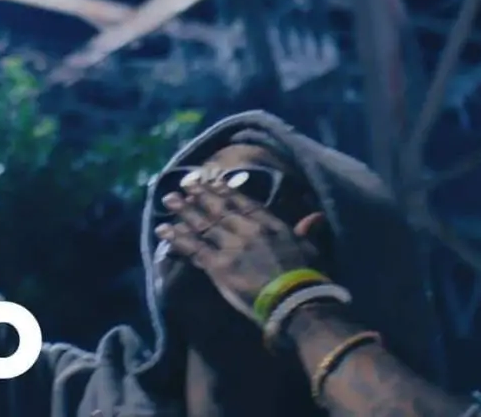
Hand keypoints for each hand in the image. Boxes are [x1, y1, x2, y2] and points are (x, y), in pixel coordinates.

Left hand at [155, 181, 324, 322]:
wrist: (293, 298)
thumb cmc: (305, 274)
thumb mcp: (308, 247)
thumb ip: (306, 231)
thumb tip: (316, 217)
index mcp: (270, 224)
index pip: (244, 203)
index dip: (226, 191)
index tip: (213, 181)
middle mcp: (248, 230)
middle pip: (219, 209)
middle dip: (200, 196)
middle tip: (183, 185)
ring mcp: (231, 247)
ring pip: (203, 225)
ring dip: (184, 211)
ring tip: (169, 200)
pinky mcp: (218, 266)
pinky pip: (194, 249)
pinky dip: (178, 238)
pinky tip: (165, 230)